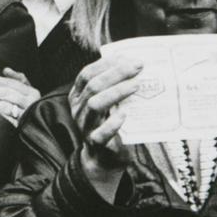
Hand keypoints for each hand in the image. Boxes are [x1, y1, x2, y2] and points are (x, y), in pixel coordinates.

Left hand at [0, 68, 40, 125]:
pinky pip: (3, 121)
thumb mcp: (28, 94)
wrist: (40, 133)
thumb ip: (19, 80)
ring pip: (2, 106)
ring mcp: (25, 117)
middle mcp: (30, 104)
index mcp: (31, 93)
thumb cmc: (30, 109)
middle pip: (4, 93)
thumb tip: (6, 69)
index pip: (9, 83)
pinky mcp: (20, 130)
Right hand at [67, 56, 142, 195]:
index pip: (87, 73)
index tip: (127, 57)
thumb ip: (113, 87)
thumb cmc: (109, 124)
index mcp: (78, 96)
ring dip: (117, 92)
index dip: (106, 64)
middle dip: (116, 73)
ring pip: (95, 104)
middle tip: (138, 67)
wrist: (105, 158)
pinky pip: (101, 133)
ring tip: (136, 85)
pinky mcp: (95, 143)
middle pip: (93, 85)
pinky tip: (124, 114)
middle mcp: (78, 109)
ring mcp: (84, 126)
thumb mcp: (107, 103)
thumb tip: (134, 65)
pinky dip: (112, 123)